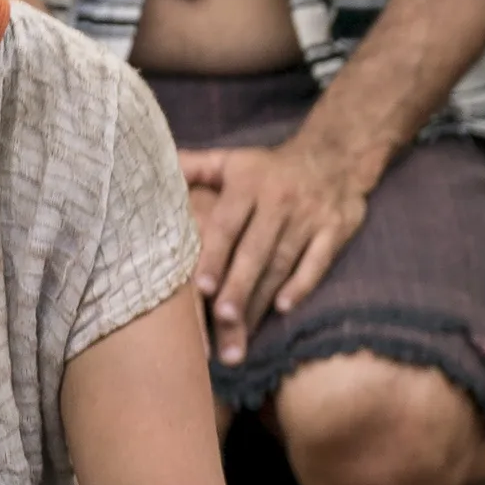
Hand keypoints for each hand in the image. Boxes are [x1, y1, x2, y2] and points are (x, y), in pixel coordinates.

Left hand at [178, 130, 380, 363]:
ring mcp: (311, 217)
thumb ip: (193, 167)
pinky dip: (303, 285)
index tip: (201, 287)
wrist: (336, 154)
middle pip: (257, 250)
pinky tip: (284, 308)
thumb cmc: (270, 167)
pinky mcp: (336, 229)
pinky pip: (318, 262)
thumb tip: (147, 172)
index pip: (228, 225)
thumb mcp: (231, 160)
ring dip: (263, 296)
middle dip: (239, 286)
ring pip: (284, 262)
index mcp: (249, 184)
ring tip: (242, 329)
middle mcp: (280, 201)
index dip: (215, 256)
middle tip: (223, 320)